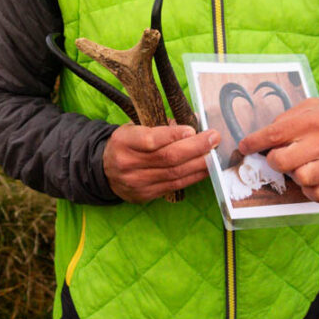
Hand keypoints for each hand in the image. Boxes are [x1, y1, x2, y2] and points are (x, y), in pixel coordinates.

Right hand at [103, 124, 219, 202]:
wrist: (104, 171)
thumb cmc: (125, 144)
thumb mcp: (134, 129)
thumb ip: (159, 126)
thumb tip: (192, 122)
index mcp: (123, 142)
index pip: (150, 140)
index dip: (172, 135)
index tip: (192, 129)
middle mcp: (128, 164)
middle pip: (168, 158)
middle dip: (195, 147)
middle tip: (213, 138)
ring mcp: (137, 182)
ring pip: (175, 173)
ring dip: (199, 163)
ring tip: (214, 153)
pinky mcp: (146, 195)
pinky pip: (175, 186)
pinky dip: (193, 176)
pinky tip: (205, 168)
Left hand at [237, 97, 318, 202]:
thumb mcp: (314, 105)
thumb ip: (290, 118)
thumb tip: (267, 135)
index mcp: (312, 120)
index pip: (274, 134)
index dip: (254, 142)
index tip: (244, 146)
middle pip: (281, 161)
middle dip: (273, 160)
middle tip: (278, 156)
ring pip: (299, 179)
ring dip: (293, 174)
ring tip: (299, 165)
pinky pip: (318, 195)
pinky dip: (309, 191)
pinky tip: (310, 180)